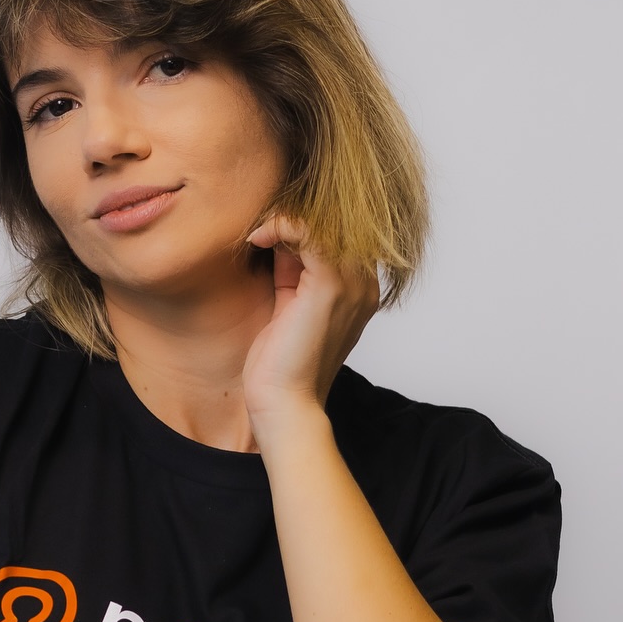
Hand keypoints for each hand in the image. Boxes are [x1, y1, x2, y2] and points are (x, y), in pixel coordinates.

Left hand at [241, 216, 380, 440]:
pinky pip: (310, 233)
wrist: (284, 404)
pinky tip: (258, 238)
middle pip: (335, 224)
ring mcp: (353, 284)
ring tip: (258, 233)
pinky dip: (281, 226)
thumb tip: (279, 236)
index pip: (336, 235)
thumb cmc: (282, 365)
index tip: (266, 231)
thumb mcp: (289, 307)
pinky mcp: (331, 286)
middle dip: (294, 217)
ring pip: (325, 222)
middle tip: (259, 227)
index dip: (300, 225)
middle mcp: (364, 285)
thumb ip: (292, 271)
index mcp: (359, 290)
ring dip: (285, 219)